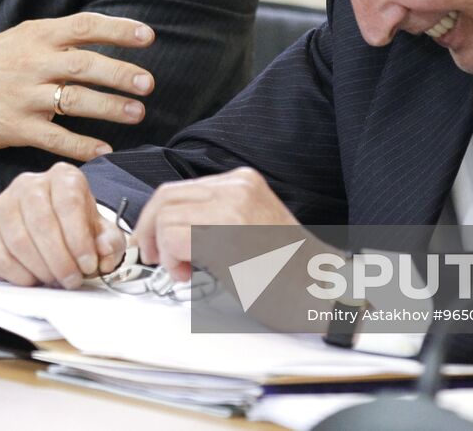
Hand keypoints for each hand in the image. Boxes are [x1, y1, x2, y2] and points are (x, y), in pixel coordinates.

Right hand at [0, 12, 155, 159]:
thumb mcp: (17, 40)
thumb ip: (55, 41)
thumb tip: (99, 41)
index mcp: (35, 35)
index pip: (85, 25)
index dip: (119, 30)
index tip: (147, 37)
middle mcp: (32, 62)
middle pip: (86, 64)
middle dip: (121, 74)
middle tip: (148, 84)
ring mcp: (23, 96)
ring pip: (76, 101)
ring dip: (111, 108)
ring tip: (137, 113)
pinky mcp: (14, 127)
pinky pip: (56, 138)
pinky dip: (83, 146)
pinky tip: (103, 151)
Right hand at [0, 163, 126, 288]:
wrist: (51, 231)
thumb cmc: (77, 230)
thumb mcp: (101, 233)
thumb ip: (109, 241)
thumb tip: (102, 250)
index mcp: (62, 177)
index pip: (69, 203)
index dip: (80, 240)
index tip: (88, 265)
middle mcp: (29, 183)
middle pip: (41, 222)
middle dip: (60, 259)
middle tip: (71, 280)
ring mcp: (2, 204)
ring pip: (18, 240)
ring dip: (40, 268)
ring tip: (55, 280)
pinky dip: (18, 275)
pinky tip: (33, 280)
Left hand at [133, 167, 298, 282]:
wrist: (322, 290)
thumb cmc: (289, 270)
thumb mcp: (250, 225)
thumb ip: (214, 217)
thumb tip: (172, 228)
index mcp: (242, 182)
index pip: (179, 189)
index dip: (156, 218)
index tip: (153, 241)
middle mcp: (236, 187)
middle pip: (166, 197)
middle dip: (149, 230)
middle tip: (154, 256)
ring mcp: (231, 207)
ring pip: (164, 216)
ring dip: (162, 249)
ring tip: (182, 270)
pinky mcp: (225, 233)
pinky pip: (173, 236)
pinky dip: (170, 259)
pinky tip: (187, 273)